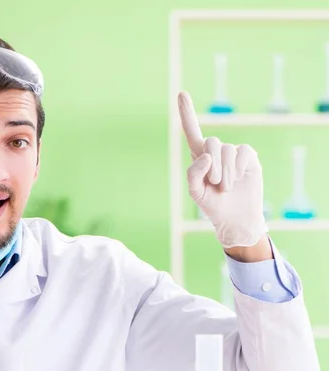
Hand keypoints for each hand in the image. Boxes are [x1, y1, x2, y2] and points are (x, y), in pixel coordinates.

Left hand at [178, 91, 266, 247]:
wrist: (234, 217)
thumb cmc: (212, 205)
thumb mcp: (195, 192)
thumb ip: (193, 173)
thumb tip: (206, 155)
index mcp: (199, 156)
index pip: (191, 131)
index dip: (187, 112)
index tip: (181, 93)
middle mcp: (216, 151)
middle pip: (210, 142)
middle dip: (212, 165)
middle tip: (215, 183)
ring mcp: (233, 153)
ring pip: (227, 150)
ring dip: (225, 173)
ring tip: (226, 187)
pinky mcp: (249, 157)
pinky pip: (243, 152)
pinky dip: (238, 168)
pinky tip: (238, 180)